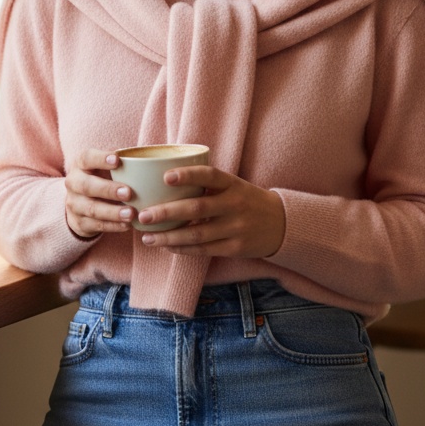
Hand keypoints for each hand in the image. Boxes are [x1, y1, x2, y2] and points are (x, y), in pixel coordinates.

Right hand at [64, 148, 134, 238]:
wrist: (80, 203)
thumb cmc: (101, 177)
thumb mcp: (105, 166)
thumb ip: (122, 161)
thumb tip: (150, 159)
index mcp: (80, 164)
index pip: (87, 157)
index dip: (100, 158)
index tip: (117, 160)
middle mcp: (73, 182)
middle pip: (87, 185)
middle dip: (108, 189)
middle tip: (129, 192)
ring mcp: (74, 204)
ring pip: (92, 209)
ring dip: (113, 212)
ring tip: (131, 214)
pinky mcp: (79, 222)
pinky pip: (96, 225)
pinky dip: (113, 226)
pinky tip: (127, 225)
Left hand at [135, 166, 285, 258]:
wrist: (281, 224)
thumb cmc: (246, 200)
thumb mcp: (234, 185)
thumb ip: (207, 184)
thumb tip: (164, 180)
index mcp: (233, 184)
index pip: (210, 175)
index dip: (188, 175)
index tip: (165, 176)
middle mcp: (235, 204)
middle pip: (197, 208)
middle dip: (167, 212)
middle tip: (143, 215)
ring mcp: (236, 228)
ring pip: (196, 234)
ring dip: (169, 237)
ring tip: (148, 238)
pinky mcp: (235, 248)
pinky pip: (204, 250)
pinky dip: (183, 249)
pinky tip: (167, 246)